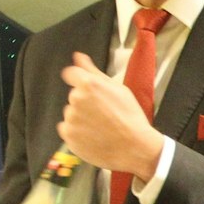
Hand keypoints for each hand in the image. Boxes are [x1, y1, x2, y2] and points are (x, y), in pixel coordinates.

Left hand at [57, 52, 163, 177]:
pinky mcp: (68, 136)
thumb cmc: (130, 116)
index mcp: (88, 84)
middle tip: (104, 113)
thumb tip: (78, 56)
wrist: (135, 147)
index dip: (81, 82)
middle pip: (74, 96)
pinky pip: (68, 129)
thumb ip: (93, 71)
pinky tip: (93, 136)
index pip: (71, 74)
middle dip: (84, 102)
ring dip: (81, 118)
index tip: (92, 92)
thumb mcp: (118, 89)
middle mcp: (75, 99)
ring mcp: (70, 119)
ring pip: (71, 113)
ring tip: (100, 127)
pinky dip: (77, 133)